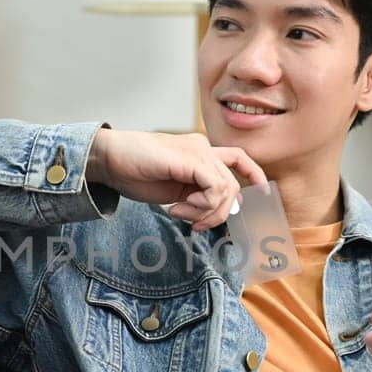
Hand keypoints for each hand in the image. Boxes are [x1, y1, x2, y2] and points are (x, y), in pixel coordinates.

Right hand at [88, 129, 266, 230]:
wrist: (109, 159)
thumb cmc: (135, 173)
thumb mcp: (174, 189)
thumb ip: (197, 195)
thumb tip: (224, 210)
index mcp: (199, 153)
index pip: (239, 160)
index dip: (254, 175)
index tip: (262, 195)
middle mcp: (203, 148)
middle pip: (232, 185)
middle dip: (218, 213)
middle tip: (194, 224)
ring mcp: (197, 151)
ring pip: (226, 189)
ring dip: (206, 212)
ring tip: (181, 214)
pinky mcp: (190, 158)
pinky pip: (214, 188)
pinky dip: (201, 205)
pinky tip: (177, 208)